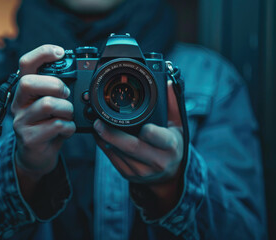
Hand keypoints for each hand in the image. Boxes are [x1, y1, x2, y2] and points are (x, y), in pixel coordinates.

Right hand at [11, 45, 75, 180]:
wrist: (37, 156)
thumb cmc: (46, 126)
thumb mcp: (50, 105)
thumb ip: (57, 91)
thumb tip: (80, 75)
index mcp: (25, 91)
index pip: (25, 64)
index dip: (41, 54)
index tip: (60, 52)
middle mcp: (18, 103)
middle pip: (29, 82)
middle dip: (55, 85)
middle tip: (66, 95)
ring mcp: (21, 121)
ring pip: (48, 104)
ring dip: (67, 109)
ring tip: (68, 116)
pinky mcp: (29, 138)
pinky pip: (56, 125)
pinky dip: (69, 127)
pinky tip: (67, 130)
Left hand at [94, 80, 183, 211]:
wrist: (169, 174)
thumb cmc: (172, 145)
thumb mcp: (178, 125)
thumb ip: (172, 104)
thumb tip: (165, 82)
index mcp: (170, 147)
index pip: (158, 138)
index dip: (149, 132)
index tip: (141, 125)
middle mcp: (157, 161)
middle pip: (131, 147)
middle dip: (112, 134)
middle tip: (98, 122)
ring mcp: (142, 171)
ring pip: (119, 153)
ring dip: (105, 139)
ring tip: (97, 125)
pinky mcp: (129, 174)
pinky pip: (113, 159)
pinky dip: (104, 146)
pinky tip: (101, 136)